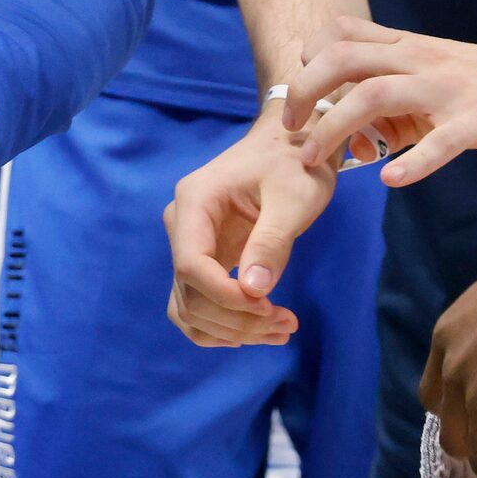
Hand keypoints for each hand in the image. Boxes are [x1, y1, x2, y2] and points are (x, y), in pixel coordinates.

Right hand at [163, 105, 335, 347]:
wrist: (290, 147)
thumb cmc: (294, 165)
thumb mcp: (293, 199)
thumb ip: (271, 242)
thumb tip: (253, 292)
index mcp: (195, 201)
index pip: (191, 265)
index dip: (225, 298)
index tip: (268, 309)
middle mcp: (182, 224)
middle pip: (189, 292)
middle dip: (235, 320)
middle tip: (286, 323)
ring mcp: (190, 243)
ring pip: (190, 306)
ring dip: (230, 330)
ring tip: (280, 331)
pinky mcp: (204, 259)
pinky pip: (199, 304)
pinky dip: (224, 326)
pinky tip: (260, 329)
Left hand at [283, 18, 476, 183]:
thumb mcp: (441, 78)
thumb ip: (400, 94)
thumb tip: (357, 131)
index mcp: (412, 50)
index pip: (343, 33)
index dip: (310, 57)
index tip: (299, 93)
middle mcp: (424, 62)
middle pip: (344, 60)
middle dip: (305, 92)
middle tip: (291, 130)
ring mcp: (451, 90)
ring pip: (376, 96)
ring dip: (337, 127)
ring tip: (316, 159)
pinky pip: (441, 142)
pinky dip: (412, 162)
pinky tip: (390, 179)